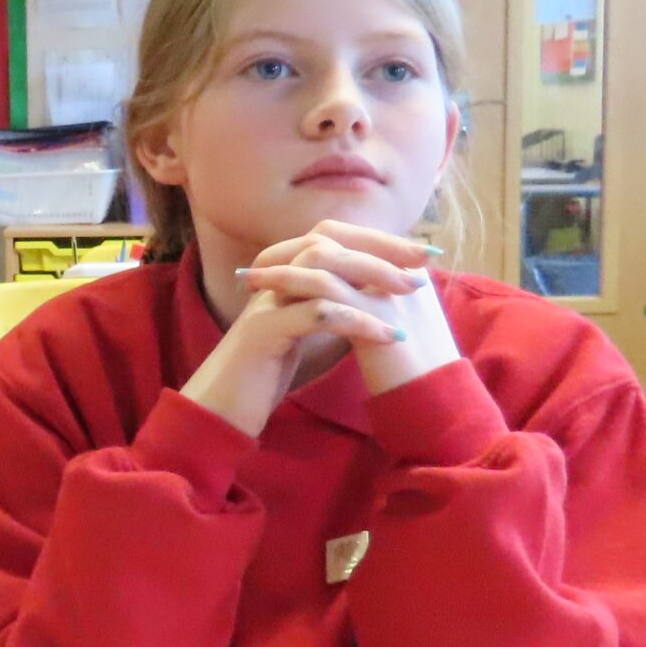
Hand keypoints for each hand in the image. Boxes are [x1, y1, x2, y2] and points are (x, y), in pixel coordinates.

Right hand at [185, 224, 430, 437]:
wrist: (221, 408)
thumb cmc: (265, 373)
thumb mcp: (311, 337)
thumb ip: (339, 314)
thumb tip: (382, 302)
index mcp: (285, 276)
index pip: (334, 239)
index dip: (377, 240)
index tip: (421, 253)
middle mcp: (273, 279)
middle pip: (329, 243)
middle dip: (381, 249)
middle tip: (424, 262)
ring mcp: (266, 301)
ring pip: (322, 269)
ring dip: (373, 278)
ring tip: (411, 293)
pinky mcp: (264, 330)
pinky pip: (317, 314)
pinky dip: (358, 321)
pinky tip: (388, 336)